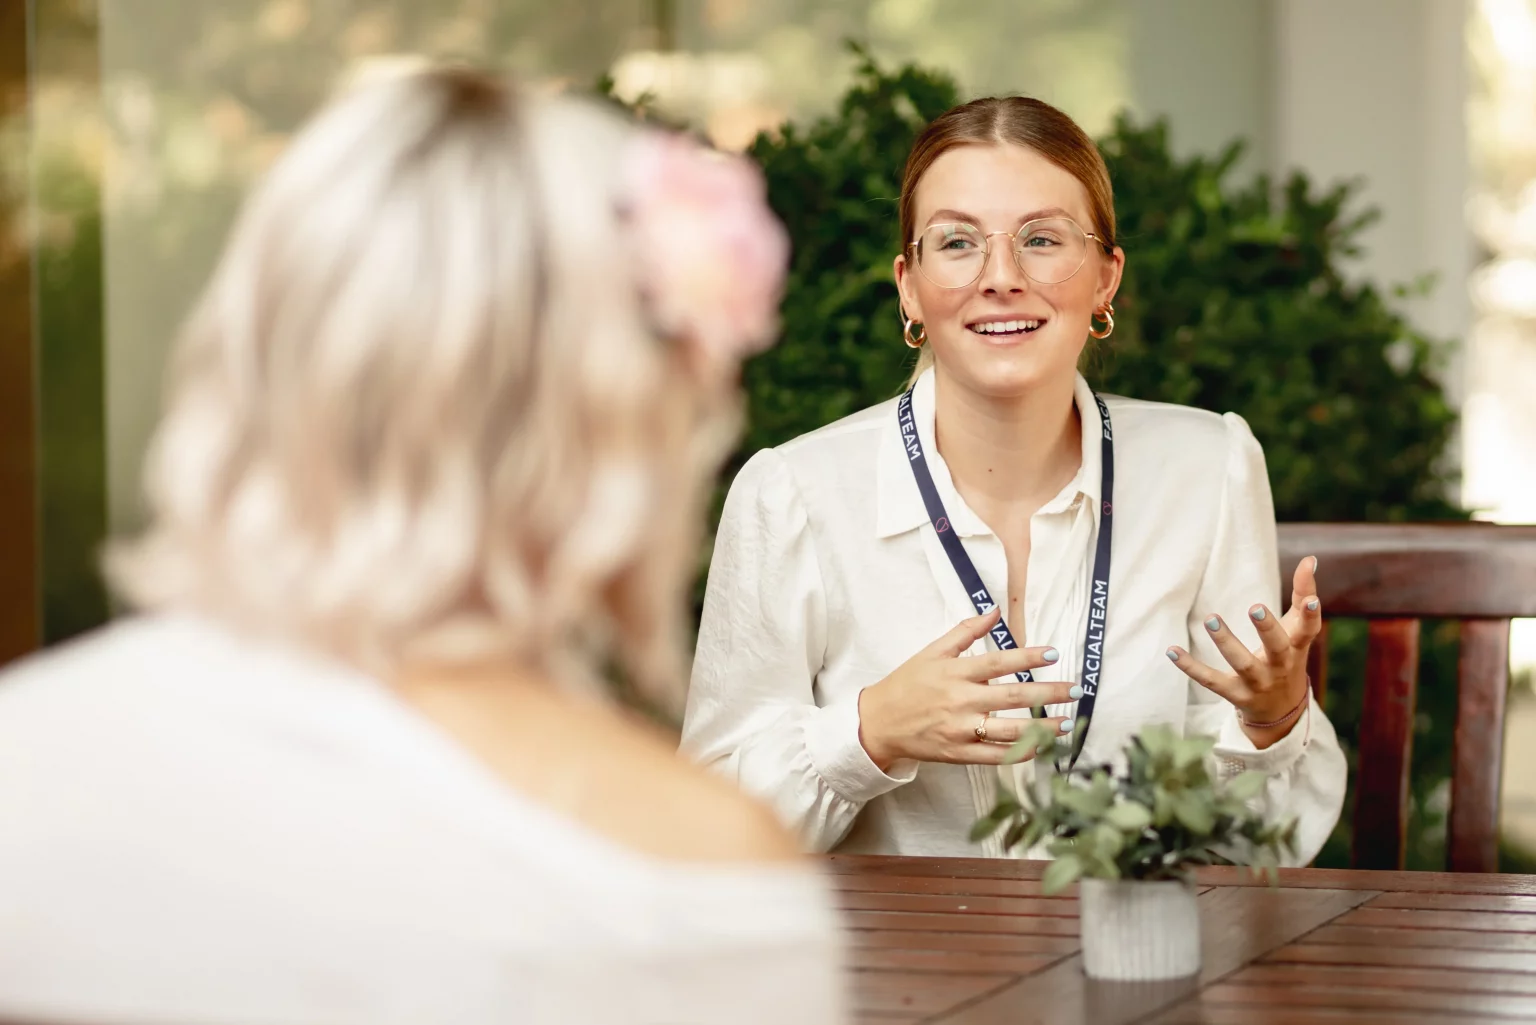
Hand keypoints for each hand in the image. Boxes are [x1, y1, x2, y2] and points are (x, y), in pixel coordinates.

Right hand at [857, 607, 1079, 769]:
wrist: (878, 723)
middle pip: (1014, 696)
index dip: (1028, 657)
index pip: (999, 662)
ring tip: (1066, 722)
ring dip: (1042, 727)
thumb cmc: (906, 684)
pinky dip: (1020, 753)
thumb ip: (965, 631)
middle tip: (1076, 689)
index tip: (1053, 653)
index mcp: (955, 673)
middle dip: (1049, 693)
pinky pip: (996, 756)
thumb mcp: (931, 652)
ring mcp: (961, 730)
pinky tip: (1040, 747)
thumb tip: (994, 610)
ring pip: (1010, 730)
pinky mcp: (959, 753)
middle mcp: (961, 701)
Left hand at [1166, 557, 1322, 747]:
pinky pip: (1211, 681)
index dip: (1311, 616)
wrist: (1281, 712)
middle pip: (1276, 648)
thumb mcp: (1297, 630)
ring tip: (1211, 619)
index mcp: (1296, 648)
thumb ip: (1304, 594)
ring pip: (1243, 664)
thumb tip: (1311, 559)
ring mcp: (1258, 683)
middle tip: (1255, 606)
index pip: (1308, 631)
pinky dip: (1191, 667)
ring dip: (1226, 643)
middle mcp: (1279, 667)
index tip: (1312, 600)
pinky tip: (1172, 651)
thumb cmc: (1288, 658)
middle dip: (1267, 629)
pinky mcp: (1235, 695)